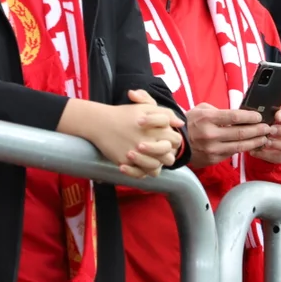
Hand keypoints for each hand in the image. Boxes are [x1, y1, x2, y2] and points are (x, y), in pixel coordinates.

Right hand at [64, 97, 182, 179]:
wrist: (100, 122)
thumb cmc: (125, 114)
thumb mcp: (146, 107)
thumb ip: (165, 114)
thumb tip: (180, 124)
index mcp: (156, 129)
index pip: (176, 140)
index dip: (174, 141)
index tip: (165, 140)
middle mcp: (148, 142)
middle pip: (168, 157)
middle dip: (165, 155)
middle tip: (156, 151)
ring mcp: (136, 154)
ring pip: (155, 167)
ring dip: (153, 164)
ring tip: (146, 158)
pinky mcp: (124, 162)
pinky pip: (139, 174)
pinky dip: (139, 172)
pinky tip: (136, 164)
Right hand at [186, 102, 270, 168]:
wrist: (176, 142)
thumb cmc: (190, 122)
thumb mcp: (201, 109)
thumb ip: (219, 110)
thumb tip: (238, 114)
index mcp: (208, 118)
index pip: (235, 117)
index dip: (250, 116)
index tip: (259, 116)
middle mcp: (211, 134)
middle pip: (241, 132)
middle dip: (257, 130)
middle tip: (267, 127)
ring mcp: (212, 149)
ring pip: (240, 146)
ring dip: (255, 142)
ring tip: (264, 138)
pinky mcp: (213, 159)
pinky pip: (232, 154)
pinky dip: (243, 149)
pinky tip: (251, 146)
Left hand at [248, 106, 280, 164]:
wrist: (268, 135)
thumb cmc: (268, 121)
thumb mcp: (267, 115)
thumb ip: (265, 114)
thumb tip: (255, 114)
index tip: (276, 116)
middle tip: (271, 131)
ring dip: (280, 145)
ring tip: (266, 143)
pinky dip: (269, 155)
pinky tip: (257, 152)